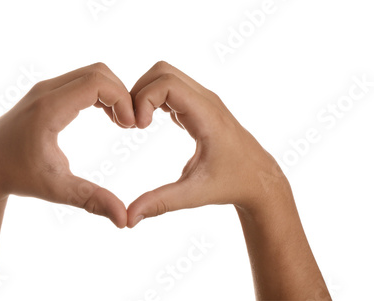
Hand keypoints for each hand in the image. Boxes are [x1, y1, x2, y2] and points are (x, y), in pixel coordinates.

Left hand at [0, 63, 134, 227]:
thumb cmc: (18, 177)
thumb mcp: (56, 190)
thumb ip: (92, 200)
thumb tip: (124, 220)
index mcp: (48, 109)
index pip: (97, 83)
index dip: (122, 99)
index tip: (131, 126)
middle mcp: (45, 91)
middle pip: (98, 72)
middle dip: (121, 94)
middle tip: (130, 124)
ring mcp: (44, 89)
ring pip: (90, 74)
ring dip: (111, 93)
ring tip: (121, 122)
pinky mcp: (45, 93)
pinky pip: (80, 81)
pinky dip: (100, 93)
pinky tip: (107, 117)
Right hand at [127, 61, 288, 226]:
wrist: (258, 178)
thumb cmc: (231, 184)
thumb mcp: (194, 195)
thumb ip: (161, 203)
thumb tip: (129, 219)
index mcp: (206, 116)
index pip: (167, 83)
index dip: (143, 99)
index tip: (137, 127)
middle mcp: (206, 100)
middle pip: (162, 71)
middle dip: (139, 91)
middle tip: (133, 124)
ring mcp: (203, 100)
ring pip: (166, 75)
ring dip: (145, 93)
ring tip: (138, 124)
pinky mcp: (199, 105)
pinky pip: (171, 88)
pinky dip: (154, 98)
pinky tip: (149, 123)